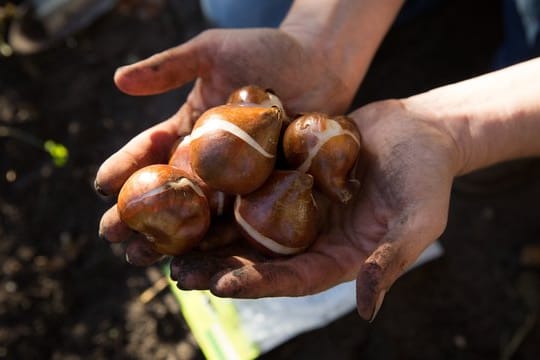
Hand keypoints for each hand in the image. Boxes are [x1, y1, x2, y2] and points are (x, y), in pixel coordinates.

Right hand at [95, 28, 352, 262]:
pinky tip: (201, 258)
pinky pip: (241, 218)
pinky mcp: (266, 193)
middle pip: (166, 192)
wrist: (319, 66)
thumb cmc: (267, 51)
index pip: (149, 151)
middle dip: (137, 215)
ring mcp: (236, 181)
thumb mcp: (213, 52)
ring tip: (145, 258)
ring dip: (170, 237)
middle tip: (114, 237)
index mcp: (188, 130)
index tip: (102, 186)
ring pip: (197, 214)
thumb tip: (118, 80)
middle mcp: (207, 161)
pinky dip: (220, 240)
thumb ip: (170, 67)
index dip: (124, 167)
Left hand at [169, 99, 460, 319]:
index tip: (222, 287)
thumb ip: (390, 262)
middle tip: (179, 273)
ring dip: (210, 233)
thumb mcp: (418, 222)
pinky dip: (223, 188)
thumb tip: (367, 308)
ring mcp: (298, 204)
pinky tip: (191, 187)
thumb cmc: (427, 177)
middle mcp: (312, 236)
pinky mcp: (290, 173)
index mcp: (339, 256)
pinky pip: (253, 184)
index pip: (294, 278)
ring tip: (169, 241)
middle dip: (220, 267)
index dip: (259, 283)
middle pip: (260, 257)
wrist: (420, 130)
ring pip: (248, 224)